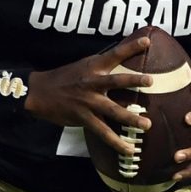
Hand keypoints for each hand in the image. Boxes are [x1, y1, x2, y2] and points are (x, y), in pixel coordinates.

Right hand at [25, 33, 152, 154]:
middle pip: (116, 80)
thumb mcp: (83, 66)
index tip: (147, 41)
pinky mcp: (84, 118)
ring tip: (147, 124)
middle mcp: (92, 82)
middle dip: (134, 80)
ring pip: (113, 110)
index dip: (131, 47)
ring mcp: (88, 101)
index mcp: (93, 67)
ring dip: (131, 118)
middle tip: (151, 81)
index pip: (115, 54)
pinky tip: (129, 150)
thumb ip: (101, 67)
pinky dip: (116, 142)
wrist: (39, 92)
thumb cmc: (64, 78)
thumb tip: (122, 64)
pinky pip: (103, 132)